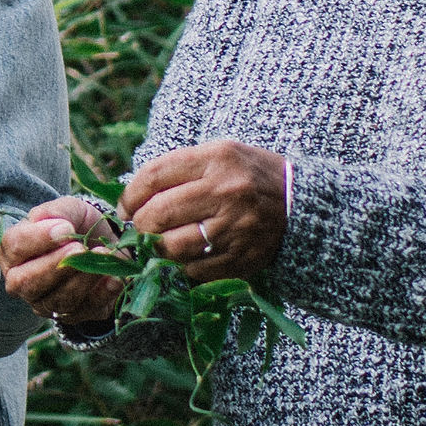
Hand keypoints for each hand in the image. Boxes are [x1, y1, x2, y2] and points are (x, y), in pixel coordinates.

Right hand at [0, 195, 126, 328]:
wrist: (102, 243)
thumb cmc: (76, 225)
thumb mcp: (67, 209)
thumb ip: (57, 212)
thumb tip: (60, 229)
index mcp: (12, 252)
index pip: (13, 246)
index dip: (37, 238)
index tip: (65, 228)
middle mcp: (21, 283)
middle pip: (26, 282)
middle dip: (55, 265)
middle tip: (80, 248)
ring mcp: (46, 303)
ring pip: (57, 300)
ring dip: (82, 279)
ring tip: (103, 255)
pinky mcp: (74, 315)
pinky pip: (86, 310)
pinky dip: (103, 293)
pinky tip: (115, 277)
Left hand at [122, 140, 286, 281]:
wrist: (301, 205)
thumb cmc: (250, 176)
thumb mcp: (219, 155)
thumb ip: (178, 170)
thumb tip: (131, 197)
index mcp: (217, 159)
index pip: (154, 176)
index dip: (130, 194)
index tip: (124, 206)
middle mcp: (226, 192)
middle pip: (157, 214)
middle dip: (138, 224)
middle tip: (139, 227)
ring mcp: (235, 229)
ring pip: (171, 247)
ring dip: (155, 249)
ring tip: (157, 243)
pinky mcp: (241, 259)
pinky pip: (194, 270)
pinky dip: (181, 266)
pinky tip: (184, 257)